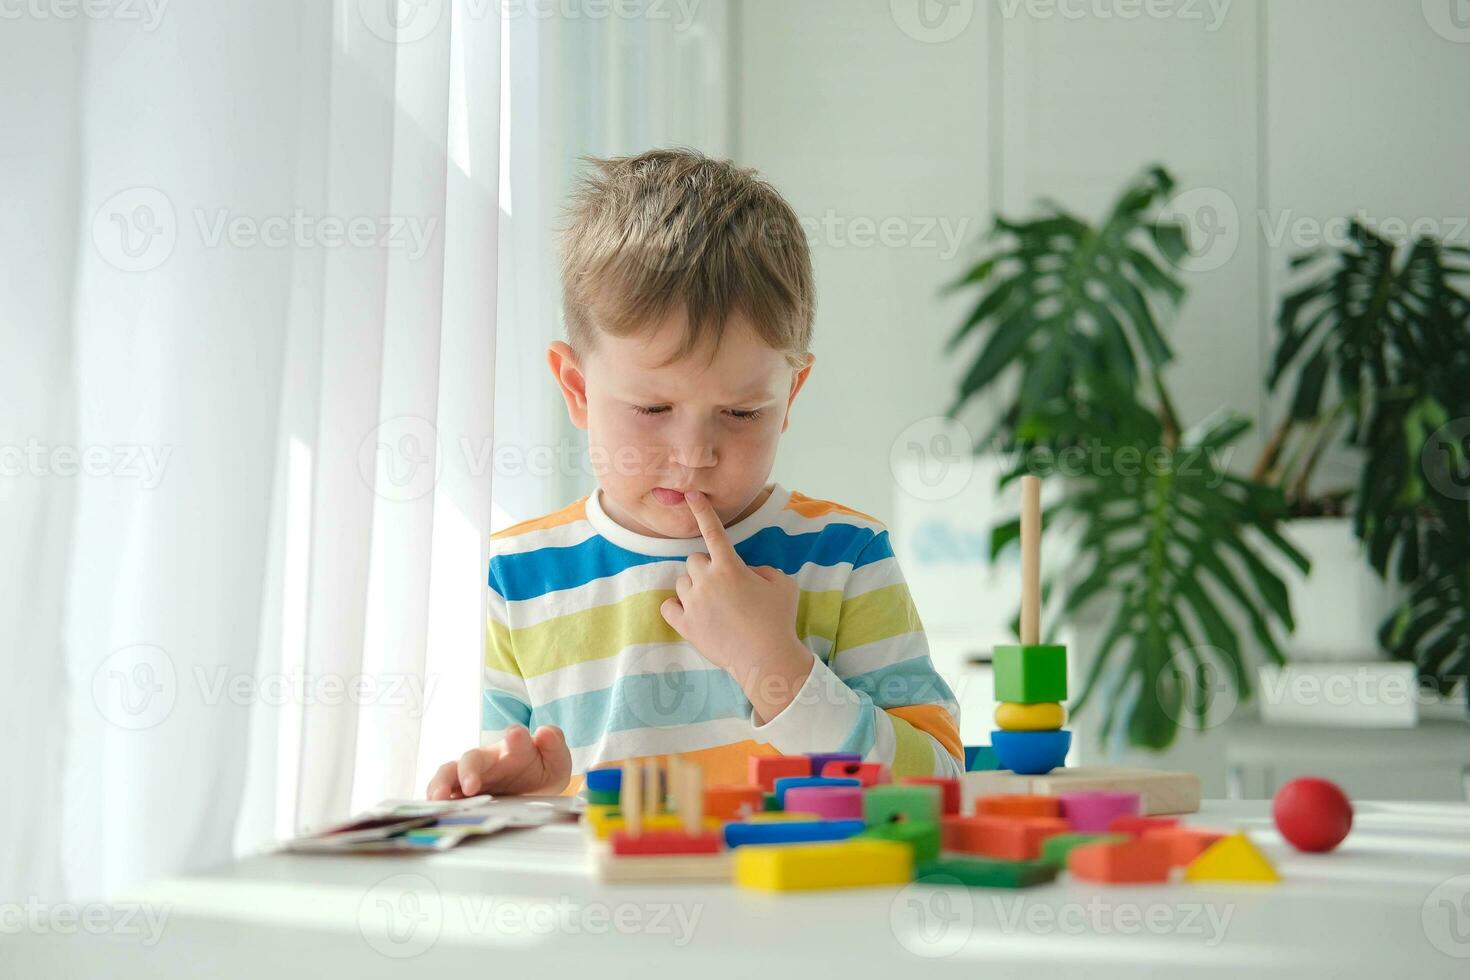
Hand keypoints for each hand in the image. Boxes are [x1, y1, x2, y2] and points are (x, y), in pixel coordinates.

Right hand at [425, 724, 570, 798]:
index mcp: (515, 748)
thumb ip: (554, 744)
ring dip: (441, 784)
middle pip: (471, 758)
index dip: (515, 737)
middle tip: (470, 786)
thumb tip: (544, 731)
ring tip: (438, 799)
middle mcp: (489, 760)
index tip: (515, 735)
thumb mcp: (555, 760)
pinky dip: (435, 801)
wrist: (535, 790)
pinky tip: (432, 811)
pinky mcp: (461, 794)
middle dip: (468, 770)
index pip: (515, 738)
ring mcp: (472, 777)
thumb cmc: (541, 769)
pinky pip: (444, 795)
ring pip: (449, 774)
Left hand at [659, 490, 811, 694]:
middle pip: (694, 560)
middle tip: (725, 586)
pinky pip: (669, 606)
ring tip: (715, 605)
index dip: (702, 511)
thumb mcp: (782, 584)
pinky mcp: (685, 625)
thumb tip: (747, 572)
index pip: (713, 531)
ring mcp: (693, 604)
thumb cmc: (779, 619)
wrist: (767, 659)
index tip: (690, 495)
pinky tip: (692, 612)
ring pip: (682, 582)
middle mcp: (707, 581)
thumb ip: (761, 570)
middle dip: (708, 568)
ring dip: (695, 587)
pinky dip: (678, 607)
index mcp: (730, 567)